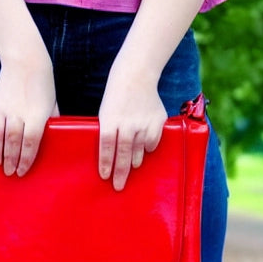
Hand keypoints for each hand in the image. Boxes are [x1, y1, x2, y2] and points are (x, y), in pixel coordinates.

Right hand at [0, 49, 57, 176]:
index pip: (32, 142)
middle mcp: (22, 115)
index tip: (23, 170)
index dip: (27, 158)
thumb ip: (52, 121)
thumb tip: (55, 138)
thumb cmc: (43, 86)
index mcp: (39, 116)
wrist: (26, 62)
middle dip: (13, 160)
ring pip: (2, 137)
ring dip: (1, 155)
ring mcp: (7, 111)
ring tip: (1, 166)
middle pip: (16, 143)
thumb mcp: (53, 105)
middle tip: (12, 174)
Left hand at [98, 65, 167, 190]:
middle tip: (118, 186)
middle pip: (124, 153)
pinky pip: (153, 141)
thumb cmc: (116, 96)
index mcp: (110, 120)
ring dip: (135, 161)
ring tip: (132, 167)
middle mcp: (127, 123)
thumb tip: (112, 155)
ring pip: (140, 150)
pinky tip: (145, 148)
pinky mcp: (157, 120)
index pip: (106, 146)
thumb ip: (109, 131)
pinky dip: (148, 147)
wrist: (136, 75)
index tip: (105, 176)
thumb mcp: (106, 112)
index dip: (106, 163)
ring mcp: (144, 123)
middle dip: (121, 172)